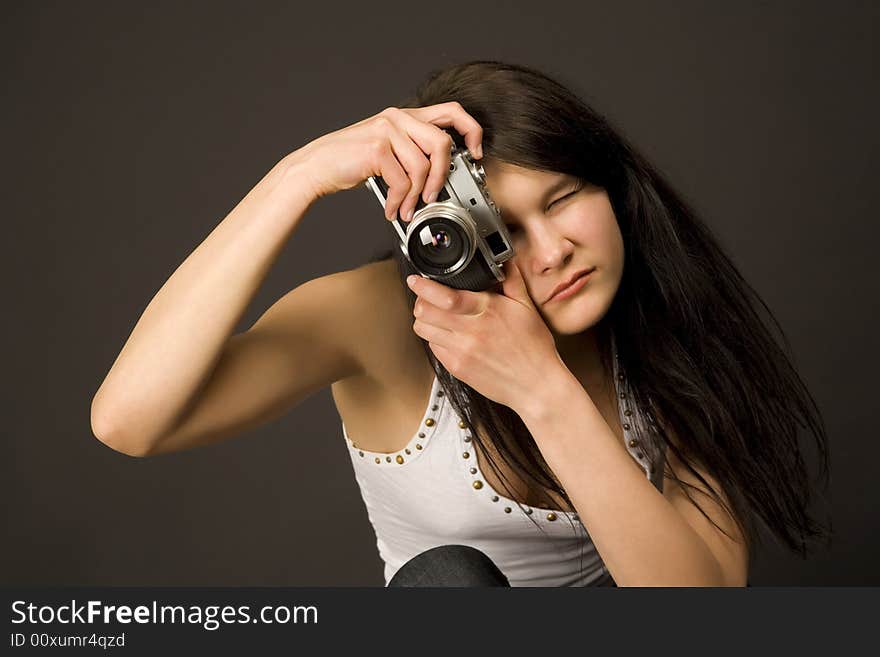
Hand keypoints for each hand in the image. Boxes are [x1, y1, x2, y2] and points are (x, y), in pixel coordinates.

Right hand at [288, 103, 482, 220]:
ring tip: (407, 209)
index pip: (451, 111)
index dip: (471, 131)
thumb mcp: (387, 149)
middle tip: (433, 195)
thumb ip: (411, 151)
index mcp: (405, 116)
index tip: (475, 153)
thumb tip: (440, 174)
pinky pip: (402, 181)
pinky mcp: (377, 148)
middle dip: (442, 176)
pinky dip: (399, 201)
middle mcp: (398, 117)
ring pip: (422, 167)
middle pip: (442, 143)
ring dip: (416, 196)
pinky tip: (392, 209)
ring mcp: (387, 130)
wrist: (316, 166)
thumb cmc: (350, 161)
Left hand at [407, 259, 566, 413]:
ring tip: (436, 317)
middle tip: (426, 298)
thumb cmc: (534, 348)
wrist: (536, 386)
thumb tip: (505, 259)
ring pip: (423, 330)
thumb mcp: (526, 308)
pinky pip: (433, 348)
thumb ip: (512, 280)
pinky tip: (449, 336)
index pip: (444, 296)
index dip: (423, 286)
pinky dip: (435, 339)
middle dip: (421, 301)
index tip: (416, 280)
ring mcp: (461, 352)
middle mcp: (471, 332)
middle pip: (424, 312)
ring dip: (425, 320)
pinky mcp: (457, 368)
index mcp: (487, 311)